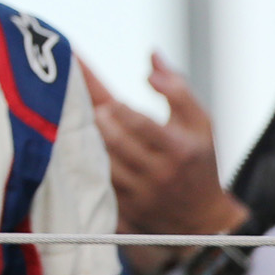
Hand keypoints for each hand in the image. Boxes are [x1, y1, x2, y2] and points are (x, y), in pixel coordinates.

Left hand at [92, 52, 246, 237]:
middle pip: (114, 140)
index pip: (142, 124)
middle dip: (98, 119)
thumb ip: (177, 89)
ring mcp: (138, 192)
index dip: (118, 107)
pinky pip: (94, 180)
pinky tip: (73, 147)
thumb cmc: (197, 161)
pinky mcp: (122, 206)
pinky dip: (82, 161)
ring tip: (82, 121)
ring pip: (100, 160)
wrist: (200, 220)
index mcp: (179, 149)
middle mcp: (158, 172)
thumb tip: (152, 55)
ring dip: (86, 137)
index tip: (103, 94)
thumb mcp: (200, 124)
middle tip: (91, 105)